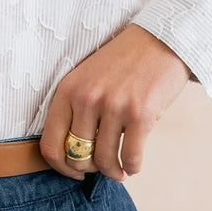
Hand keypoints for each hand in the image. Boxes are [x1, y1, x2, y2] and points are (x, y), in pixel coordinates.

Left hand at [39, 24, 191, 181]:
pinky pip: (130, 157)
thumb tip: (75, 155)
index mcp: (68, 90)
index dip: (61, 167)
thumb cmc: (124, 63)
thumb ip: (77, 109)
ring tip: (120, 169)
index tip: (76, 171)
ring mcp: (113, 106)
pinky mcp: (140, 113)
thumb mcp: (88, 78)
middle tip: (103, 167)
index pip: (49, 145)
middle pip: (77, 157)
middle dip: (90, 169)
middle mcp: (86, 98)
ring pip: (104, 161)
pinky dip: (132, 166)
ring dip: (114, 171)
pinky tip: (134, 163)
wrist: (162, 39)